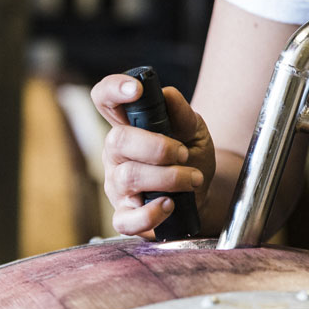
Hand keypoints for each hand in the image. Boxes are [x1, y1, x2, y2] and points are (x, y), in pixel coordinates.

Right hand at [90, 73, 215, 237]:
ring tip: (193, 179)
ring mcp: (116, 186)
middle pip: (117, 140)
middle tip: (183, 153)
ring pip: (129, 176)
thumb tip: (168, 95)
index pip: (105, 99)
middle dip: (157, 147)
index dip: (113, 89)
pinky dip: (151, 213)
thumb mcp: (194, 130)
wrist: (203, 193)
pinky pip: (126, 219)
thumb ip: (182, 113)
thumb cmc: (192, 157)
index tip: (136, 89)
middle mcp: (116, 154)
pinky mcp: (124, 216)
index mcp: (128, 125)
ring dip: (169, 177)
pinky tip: (169, 204)